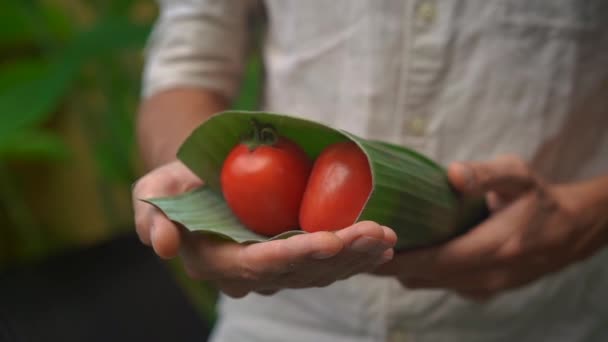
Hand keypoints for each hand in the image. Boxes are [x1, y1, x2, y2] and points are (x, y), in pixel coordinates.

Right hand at [132, 160, 395, 297]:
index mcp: (218, 263)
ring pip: (320, 273)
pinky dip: (356, 257)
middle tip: (378, 235)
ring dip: (357, 258)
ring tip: (388, 238)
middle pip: (301, 272)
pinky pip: (328, 265)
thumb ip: (153, 212)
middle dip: (341, 257)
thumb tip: (164, 245)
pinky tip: (383, 247)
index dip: (296, 256)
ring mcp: (276, 270)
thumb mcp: (157, 189)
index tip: (331, 241)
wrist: (205, 183)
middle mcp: (250, 276)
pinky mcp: (295, 260)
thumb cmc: (184, 183)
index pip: (260, 266)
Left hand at [375, 155, 607, 300]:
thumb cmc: (539, 199)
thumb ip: (485, 173)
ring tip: (375, 242)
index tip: (363, 245)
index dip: (395, 258)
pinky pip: (440, 284)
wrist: (571, 230)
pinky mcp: (482, 290)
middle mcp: (487, 276)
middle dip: (387, 263)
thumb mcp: (518, 175)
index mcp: (495, 247)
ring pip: (428, 284)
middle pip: (422, 277)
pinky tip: (409, 248)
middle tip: (357, 240)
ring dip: (401, 268)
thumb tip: (450, 174)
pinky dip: (420, 271)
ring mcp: (484, 287)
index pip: (433, 261)